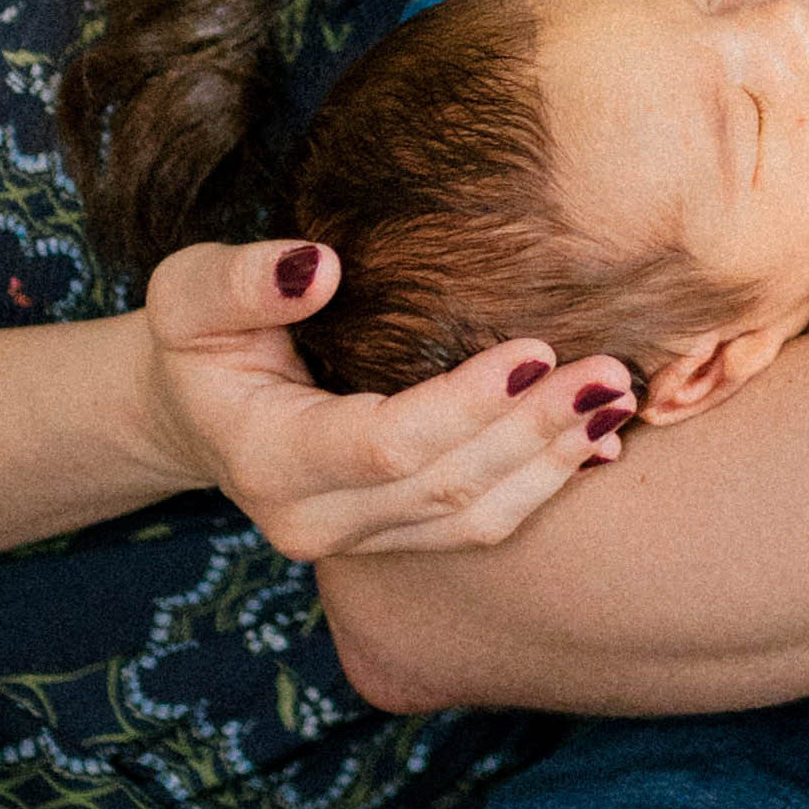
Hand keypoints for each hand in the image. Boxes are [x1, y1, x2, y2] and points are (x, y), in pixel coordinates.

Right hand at [131, 241, 628, 565]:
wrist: (194, 411)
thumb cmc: (199, 338)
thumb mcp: (191, 291)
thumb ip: (242, 280)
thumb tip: (318, 266)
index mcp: (269, 460)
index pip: (385, 443)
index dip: (464, 404)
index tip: (533, 348)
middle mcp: (313, 521)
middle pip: (445, 487)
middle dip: (534, 430)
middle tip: (608, 372)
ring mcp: (357, 542)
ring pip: (472, 520)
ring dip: (553, 464)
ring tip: (618, 401)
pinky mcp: (394, 539)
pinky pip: (478, 528)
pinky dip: (543, 485)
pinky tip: (598, 442)